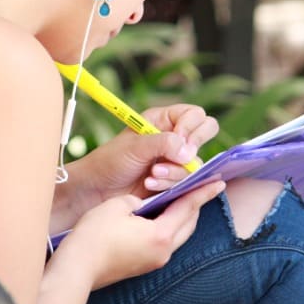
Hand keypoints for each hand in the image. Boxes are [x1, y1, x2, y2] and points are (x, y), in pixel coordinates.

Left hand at [62, 104, 218, 223]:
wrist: (98, 189)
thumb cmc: (111, 161)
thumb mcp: (136, 147)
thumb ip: (164, 143)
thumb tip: (189, 151)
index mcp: (162, 120)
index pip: (194, 115)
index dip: (192, 127)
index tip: (180, 140)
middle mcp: (172, 137)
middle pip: (205, 132)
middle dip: (192, 147)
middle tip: (177, 157)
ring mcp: (174, 158)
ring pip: (196, 162)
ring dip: (174, 171)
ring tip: (151, 174)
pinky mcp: (173, 179)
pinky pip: (187, 180)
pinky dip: (170, 183)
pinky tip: (151, 184)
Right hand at [66, 179, 224, 289]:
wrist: (78, 267)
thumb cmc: (96, 234)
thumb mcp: (117, 205)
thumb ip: (137, 200)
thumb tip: (141, 204)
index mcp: (161, 235)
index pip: (187, 209)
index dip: (202, 192)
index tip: (218, 183)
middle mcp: (163, 252)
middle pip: (188, 225)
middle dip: (195, 205)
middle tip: (203, 188)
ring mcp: (153, 262)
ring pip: (177, 236)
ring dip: (182, 217)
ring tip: (182, 200)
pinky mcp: (142, 266)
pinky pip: (164, 243)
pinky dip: (168, 227)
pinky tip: (160, 217)